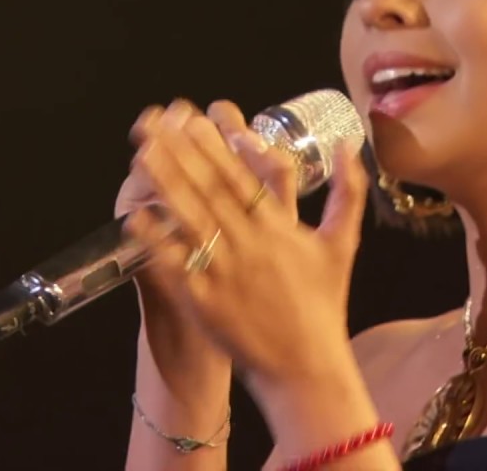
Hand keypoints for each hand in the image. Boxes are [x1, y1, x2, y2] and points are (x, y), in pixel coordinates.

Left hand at [124, 98, 368, 391]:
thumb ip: (348, 192)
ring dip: (163, 184)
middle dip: (179, 152)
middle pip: (209, 189)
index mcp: (279, 228)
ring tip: (141, 154)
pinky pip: (174, 265)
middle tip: (152, 122)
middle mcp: (250, 245)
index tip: (193, 118)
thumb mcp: (341, 244)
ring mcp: (225, 273)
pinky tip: (134, 216)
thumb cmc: (323, 305)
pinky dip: (154, 240)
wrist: (306, 367)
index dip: (214, 146)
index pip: (241, 176)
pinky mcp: (205, 302)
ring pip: (189, 219)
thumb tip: (352, 144)